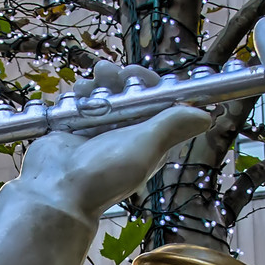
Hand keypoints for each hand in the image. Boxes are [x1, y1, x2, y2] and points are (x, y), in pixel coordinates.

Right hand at [15, 62, 212, 222]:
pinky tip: (76, 96)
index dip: (150, 84)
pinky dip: (79, 94)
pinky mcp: (75, 127)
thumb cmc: (105, 173)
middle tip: (109, 75)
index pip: (158, 100)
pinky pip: (81, 101)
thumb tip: (208, 115)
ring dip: (98, 82)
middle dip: (121, 78)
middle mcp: (126, 131)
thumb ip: (173, 126)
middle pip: (129, 92)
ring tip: (89, 83)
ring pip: (104, 92)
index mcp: (149, 137)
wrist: (57, 190)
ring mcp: (99, 129)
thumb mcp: (146, 147)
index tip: (137, 77)